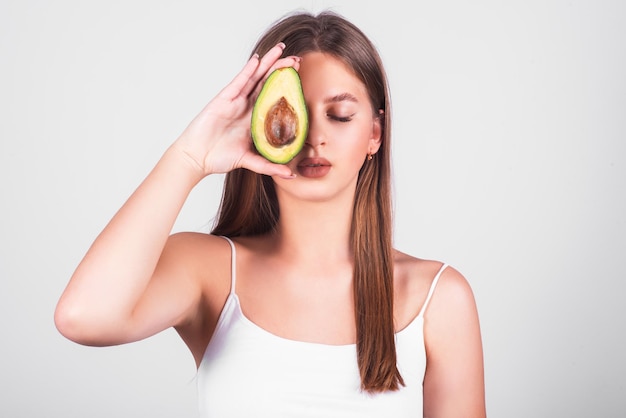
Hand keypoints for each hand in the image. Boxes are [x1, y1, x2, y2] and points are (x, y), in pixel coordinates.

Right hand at [172, 43, 299, 179]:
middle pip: (267, 83)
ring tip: (281, 49)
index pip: (273, 98)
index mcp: (254, 118)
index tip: (301, 79)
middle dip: (281, 70)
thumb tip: (290, 175)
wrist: (197, 158)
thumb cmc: (219, 158)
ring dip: (268, 63)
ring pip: (255, 77)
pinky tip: (257, 61)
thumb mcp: (250, 161)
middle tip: (298, 60)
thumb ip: (269, 166)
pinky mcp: (223, 99)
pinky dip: (248, 71)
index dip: (286, 87)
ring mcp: (235, 101)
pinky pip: (238, 82)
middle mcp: (246, 106)